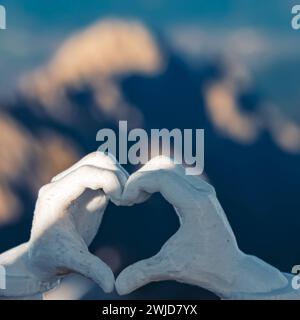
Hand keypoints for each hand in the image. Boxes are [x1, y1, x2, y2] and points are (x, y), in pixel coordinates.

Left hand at [0, 152, 127, 296]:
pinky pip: (104, 172)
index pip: (85, 173)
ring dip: (119, 175)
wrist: (44, 253)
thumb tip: (111, 285)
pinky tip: (122, 199)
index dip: (109, 179)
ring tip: (126, 199)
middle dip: (118, 175)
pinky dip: (118, 181)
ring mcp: (73, 182)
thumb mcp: (72, 262)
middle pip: (96, 160)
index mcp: (54, 196)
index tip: (124, 198)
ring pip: (102, 162)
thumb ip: (92, 269)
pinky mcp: (84, 187)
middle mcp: (62, 183)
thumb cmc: (54, 256)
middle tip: (128, 199)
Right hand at [116, 156, 287, 297]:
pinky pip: (176, 174)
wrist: (232, 267)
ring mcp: (204, 188)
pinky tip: (149, 195)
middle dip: (141, 177)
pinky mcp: (202, 191)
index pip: (160, 177)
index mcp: (195, 203)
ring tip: (137, 196)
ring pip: (170, 166)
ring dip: (149, 176)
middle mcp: (201, 190)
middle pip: (163, 166)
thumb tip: (118, 287)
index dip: (137, 183)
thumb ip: (143, 273)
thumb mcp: (171, 267)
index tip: (125, 199)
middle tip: (128, 197)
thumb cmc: (204, 267)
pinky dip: (158, 179)